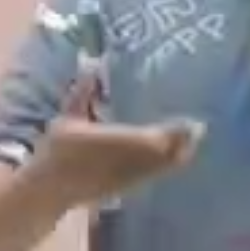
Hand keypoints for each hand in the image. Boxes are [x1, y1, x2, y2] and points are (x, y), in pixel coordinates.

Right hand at [40, 74, 203, 196]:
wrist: (49, 190)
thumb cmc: (57, 150)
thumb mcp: (67, 117)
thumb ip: (82, 91)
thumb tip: (91, 60)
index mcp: (109, 142)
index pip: (149, 138)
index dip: (173, 132)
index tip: (192, 121)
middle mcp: (123, 162)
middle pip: (163, 154)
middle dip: (183, 142)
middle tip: (200, 127)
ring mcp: (127, 178)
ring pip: (162, 167)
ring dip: (180, 154)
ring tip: (195, 138)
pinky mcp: (127, 188)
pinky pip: (154, 176)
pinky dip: (169, 165)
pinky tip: (179, 155)